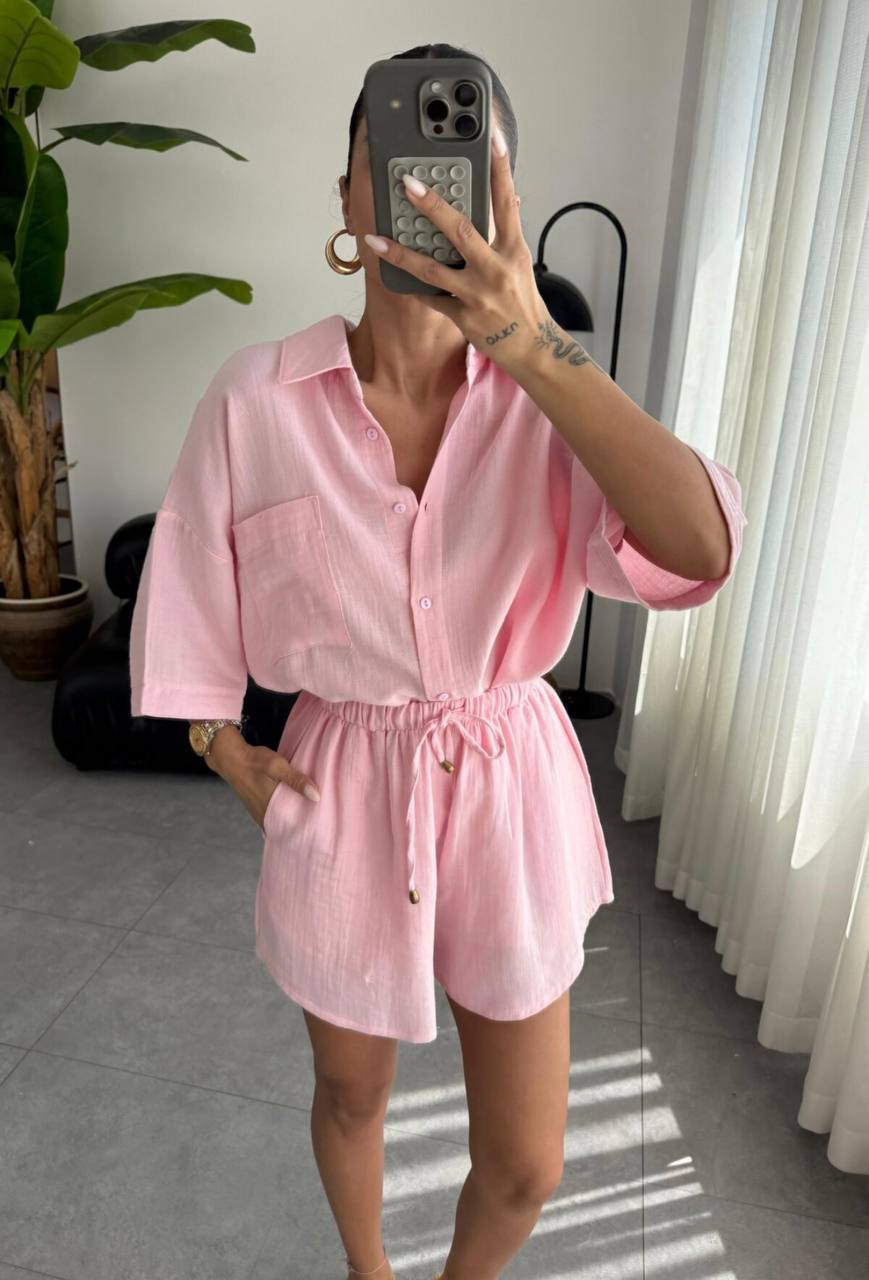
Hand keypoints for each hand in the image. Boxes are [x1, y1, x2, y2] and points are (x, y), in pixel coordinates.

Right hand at [208, 733, 320, 831]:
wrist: (230, 757)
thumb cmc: (254, 761)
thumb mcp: (277, 766)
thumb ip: (296, 780)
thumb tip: (316, 797)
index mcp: (270, 809)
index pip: (291, 828)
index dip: (304, 830)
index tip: (319, 830)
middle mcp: (263, 815)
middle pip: (285, 827)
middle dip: (299, 827)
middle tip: (317, 825)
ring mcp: (258, 812)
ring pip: (278, 822)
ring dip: (290, 820)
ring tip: (308, 818)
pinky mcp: (256, 806)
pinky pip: (272, 816)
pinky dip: (281, 815)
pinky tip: (291, 808)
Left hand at [363, 127, 550, 375]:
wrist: (530, 347)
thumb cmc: (523, 302)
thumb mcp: (520, 263)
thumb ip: (506, 234)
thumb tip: (509, 199)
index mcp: (513, 249)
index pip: (506, 201)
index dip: (500, 168)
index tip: (491, 138)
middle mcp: (495, 269)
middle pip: (461, 230)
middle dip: (432, 206)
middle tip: (408, 183)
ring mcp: (477, 294)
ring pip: (432, 269)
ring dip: (400, 253)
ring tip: (374, 239)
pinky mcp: (462, 316)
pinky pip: (430, 298)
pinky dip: (411, 286)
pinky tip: (391, 273)